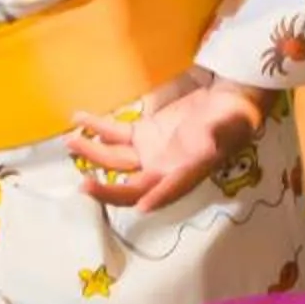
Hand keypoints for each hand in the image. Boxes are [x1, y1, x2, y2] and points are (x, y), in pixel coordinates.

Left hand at [69, 78, 266, 210]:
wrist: (228, 97)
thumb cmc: (233, 116)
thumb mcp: (229, 126)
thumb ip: (215, 136)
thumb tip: (205, 145)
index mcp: (185, 172)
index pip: (165, 192)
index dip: (151, 200)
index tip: (138, 206)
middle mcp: (163, 169)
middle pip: (130, 187)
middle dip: (106, 189)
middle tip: (84, 186)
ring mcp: (150, 152)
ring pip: (115, 160)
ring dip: (92, 152)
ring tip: (71, 140)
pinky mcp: (143, 134)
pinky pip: (115, 134)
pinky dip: (97, 128)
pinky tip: (79, 119)